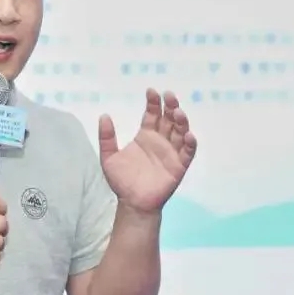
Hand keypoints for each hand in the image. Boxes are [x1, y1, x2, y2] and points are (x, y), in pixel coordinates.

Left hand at [98, 89, 197, 213]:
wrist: (132, 203)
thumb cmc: (122, 181)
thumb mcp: (109, 157)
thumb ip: (107, 137)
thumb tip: (103, 115)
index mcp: (146, 136)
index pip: (152, 114)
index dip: (153, 102)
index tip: (151, 91)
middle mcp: (161, 141)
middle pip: (169, 119)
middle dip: (170, 106)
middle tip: (169, 95)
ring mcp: (171, 152)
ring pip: (180, 132)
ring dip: (181, 121)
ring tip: (178, 112)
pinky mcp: (179, 165)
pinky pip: (188, 152)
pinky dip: (190, 143)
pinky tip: (188, 135)